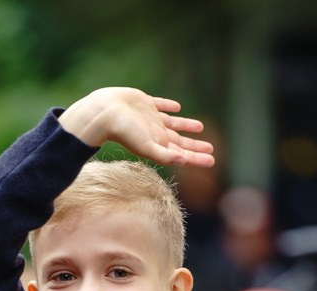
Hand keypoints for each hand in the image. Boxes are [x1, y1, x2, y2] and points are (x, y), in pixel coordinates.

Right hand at [58, 87, 214, 167]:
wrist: (103, 112)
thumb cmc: (123, 132)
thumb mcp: (145, 146)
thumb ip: (164, 155)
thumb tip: (183, 161)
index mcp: (158, 144)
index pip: (182, 153)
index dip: (197, 157)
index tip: (212, 160)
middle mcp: (156, 133)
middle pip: (181, 141)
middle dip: (195, 146)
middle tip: (210, 149)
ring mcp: (150, 118)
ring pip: (173, 124)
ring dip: (186, 126)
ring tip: (200, 127)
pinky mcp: (144, 103)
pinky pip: (161, 105)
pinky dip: (169, 106)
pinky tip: (177, 107)